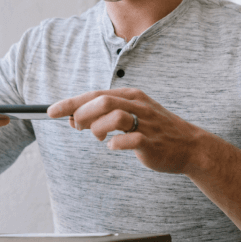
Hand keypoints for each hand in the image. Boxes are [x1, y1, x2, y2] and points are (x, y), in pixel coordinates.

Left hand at [48, 88, 202, 174]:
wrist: (189, 146)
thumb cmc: (155, 130)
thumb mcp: (132, 115)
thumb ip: (105, 115)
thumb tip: (75, 118)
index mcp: (131, 96)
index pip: (95, 94)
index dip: (71, 103)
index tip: (51, 111)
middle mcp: (138, 105)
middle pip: (102, 101)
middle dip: (82, 114)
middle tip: (76, 127)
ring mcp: (146, 123)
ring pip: (114, 116)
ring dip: (98, 128)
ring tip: (99, 138)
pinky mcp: (151, 142)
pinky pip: (129, 140)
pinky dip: (116, 144)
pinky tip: (114, 147)